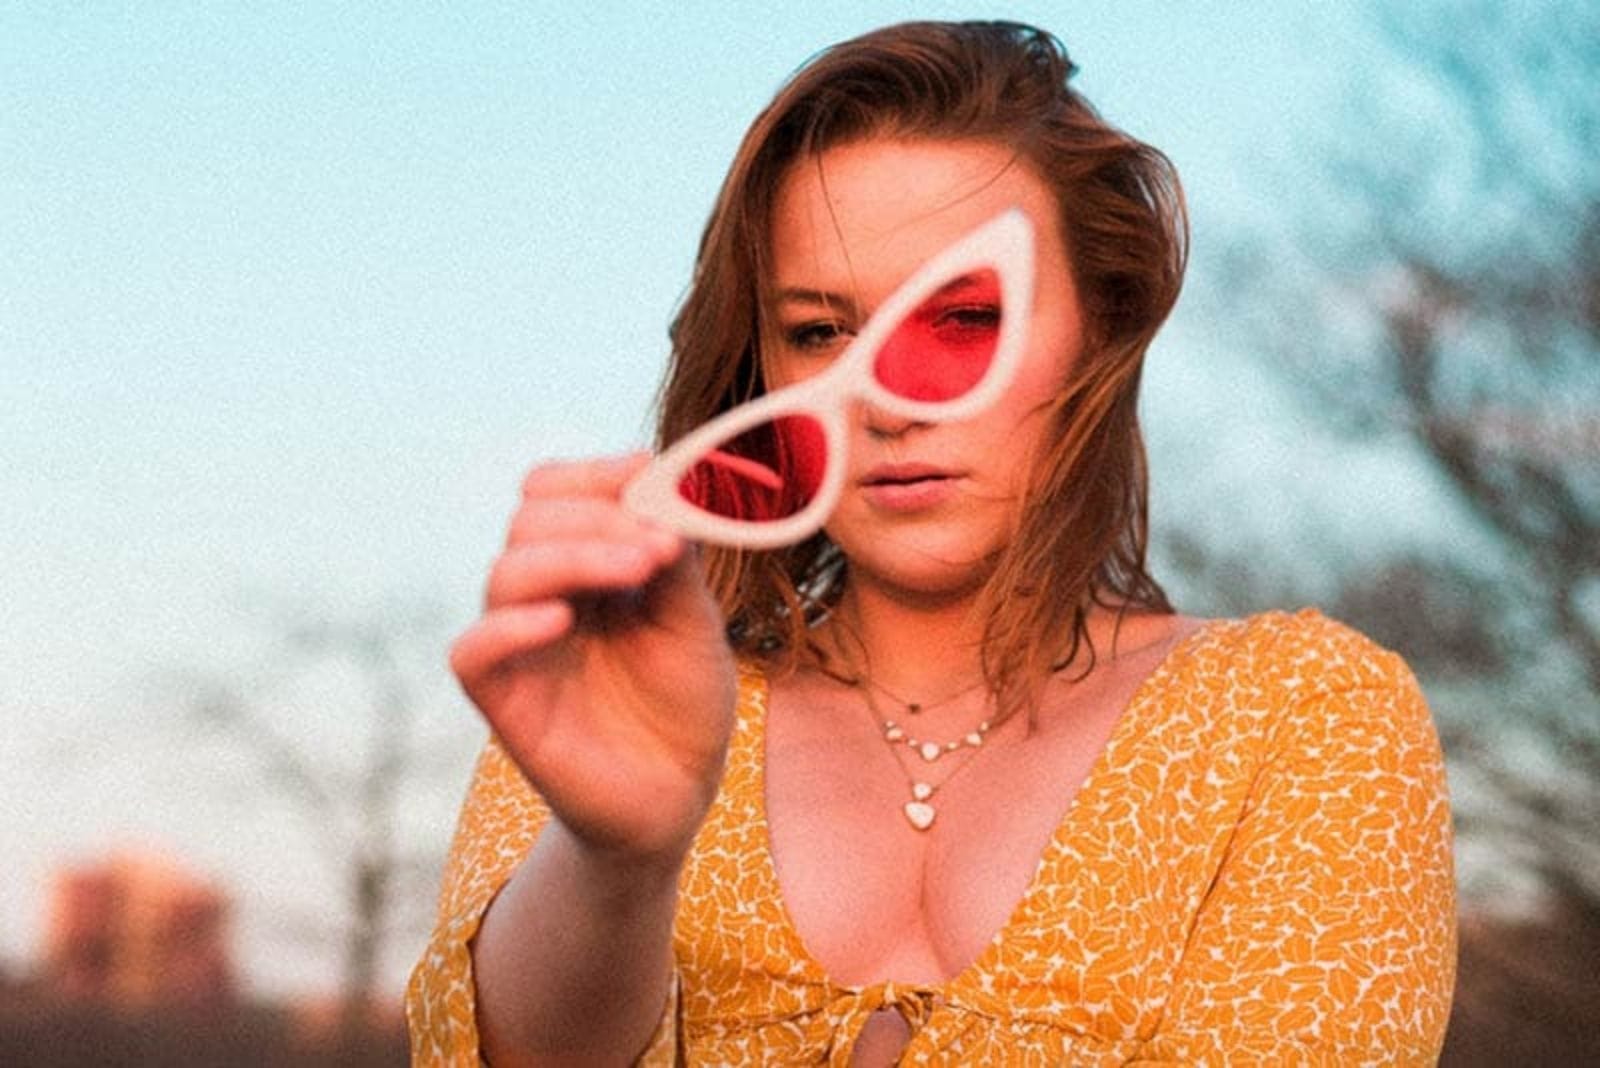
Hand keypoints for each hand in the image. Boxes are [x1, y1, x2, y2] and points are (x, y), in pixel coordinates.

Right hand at [450, 453, 736, 862]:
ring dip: (575, 556)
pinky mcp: (504, 702)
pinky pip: (472, 652)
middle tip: (661, 543)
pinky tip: (564, 621)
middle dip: (598, 517)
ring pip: (506, 573)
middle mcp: (542, 597)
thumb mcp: (692, 615)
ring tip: (641, 567)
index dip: (593, 474)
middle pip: (529, 522)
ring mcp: (519, 647)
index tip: (647, 472)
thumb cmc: (685, 702)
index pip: (552, 491)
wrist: (681, 793)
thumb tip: (656, 480)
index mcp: (582, 565)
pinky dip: (509, 626)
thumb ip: (673, 553)